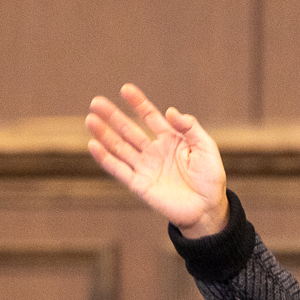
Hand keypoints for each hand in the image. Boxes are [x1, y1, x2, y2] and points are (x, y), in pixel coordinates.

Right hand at [86, 84, 229, 236]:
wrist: (208, 209)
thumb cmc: (210, 178)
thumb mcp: (206, 147)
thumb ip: (190, 127)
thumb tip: (170, 111)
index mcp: (170, 139)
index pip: (149, 116)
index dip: (138, 103)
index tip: (125, 89)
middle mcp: (154, 151)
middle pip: (128, 129)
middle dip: (113, 116)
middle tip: (96, 102)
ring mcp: (145, 168)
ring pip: (120, 147)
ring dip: (104, 134)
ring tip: (90, 119)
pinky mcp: (139, 185)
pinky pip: (119, 170)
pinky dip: (106, 159)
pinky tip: (94, 145)